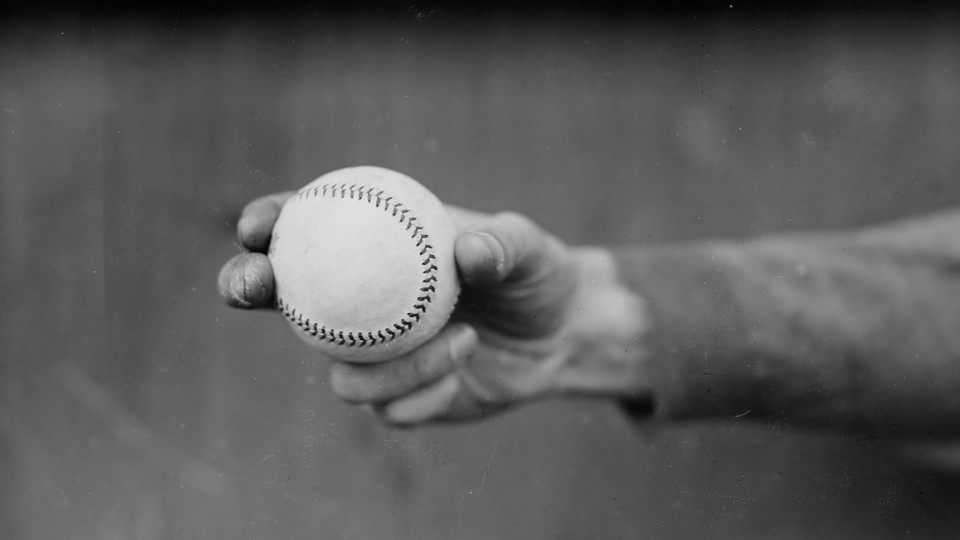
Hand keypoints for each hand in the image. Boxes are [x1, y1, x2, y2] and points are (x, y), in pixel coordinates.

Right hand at [219, 192, 649, 425]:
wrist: (561, 335)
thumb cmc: (536, 274)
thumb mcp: (529, 250)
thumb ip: (502, 245)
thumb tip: (467, 251)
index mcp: (378, 248)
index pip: (307, 228)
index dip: (268, 224)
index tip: (257, 226)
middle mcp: (361, 301)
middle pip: (281, 296)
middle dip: (245, 285)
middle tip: (253, 287)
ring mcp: (373, 353)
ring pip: (340, 373)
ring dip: (394, 366)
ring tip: (463, 337)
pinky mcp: (397, 399)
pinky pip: (388, 410)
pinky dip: (424, 395)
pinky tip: (462, 373)